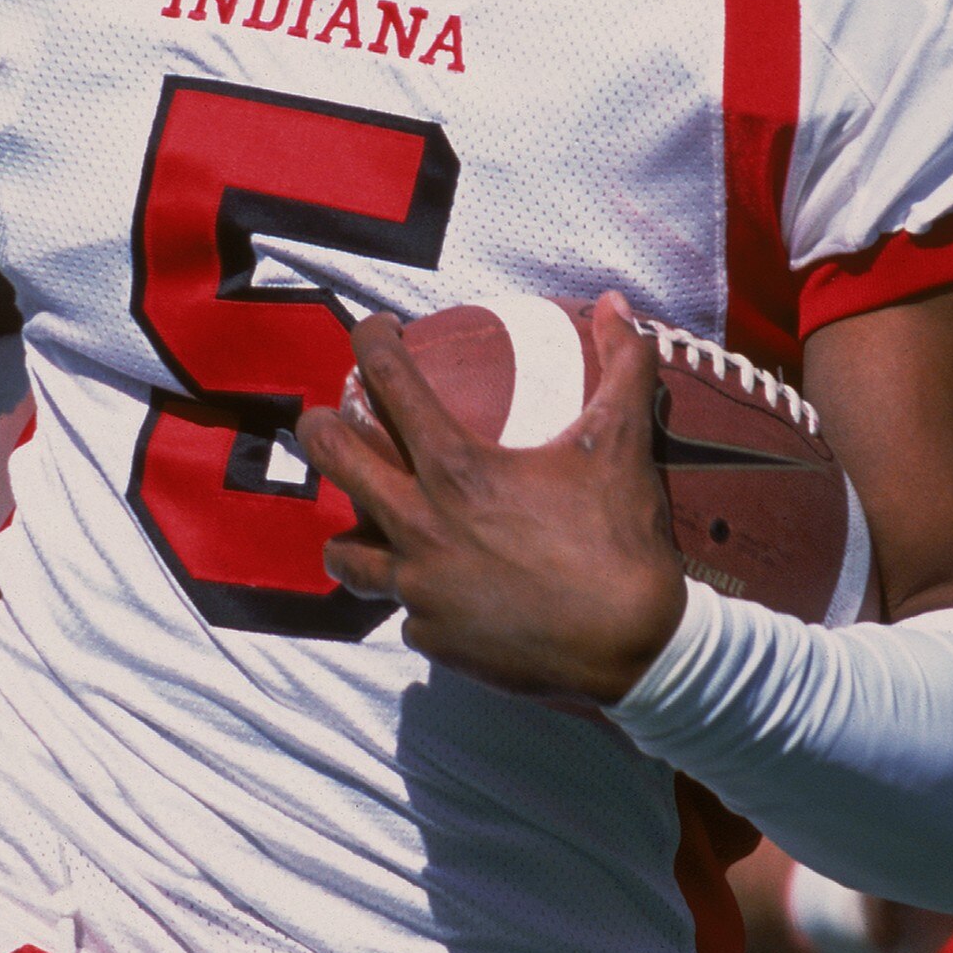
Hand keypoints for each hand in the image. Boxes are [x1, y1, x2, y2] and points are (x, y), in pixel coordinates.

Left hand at [296, 293, 686, 703]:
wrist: (633, 649)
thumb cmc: (621, 541)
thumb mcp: (623, 445)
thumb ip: (622, 365)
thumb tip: (618, 304)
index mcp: (457, 470)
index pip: (392, 383)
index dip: (372, 342)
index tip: (373, 330)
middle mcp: (420, 526)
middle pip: (336, 462)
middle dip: (318, 428)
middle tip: (325, 418)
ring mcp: (419, 588)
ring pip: (345, 555)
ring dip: (347, 533)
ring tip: (360, 522)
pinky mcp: (430, 637)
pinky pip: (403, 609)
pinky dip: (414, 594)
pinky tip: (434, 589)